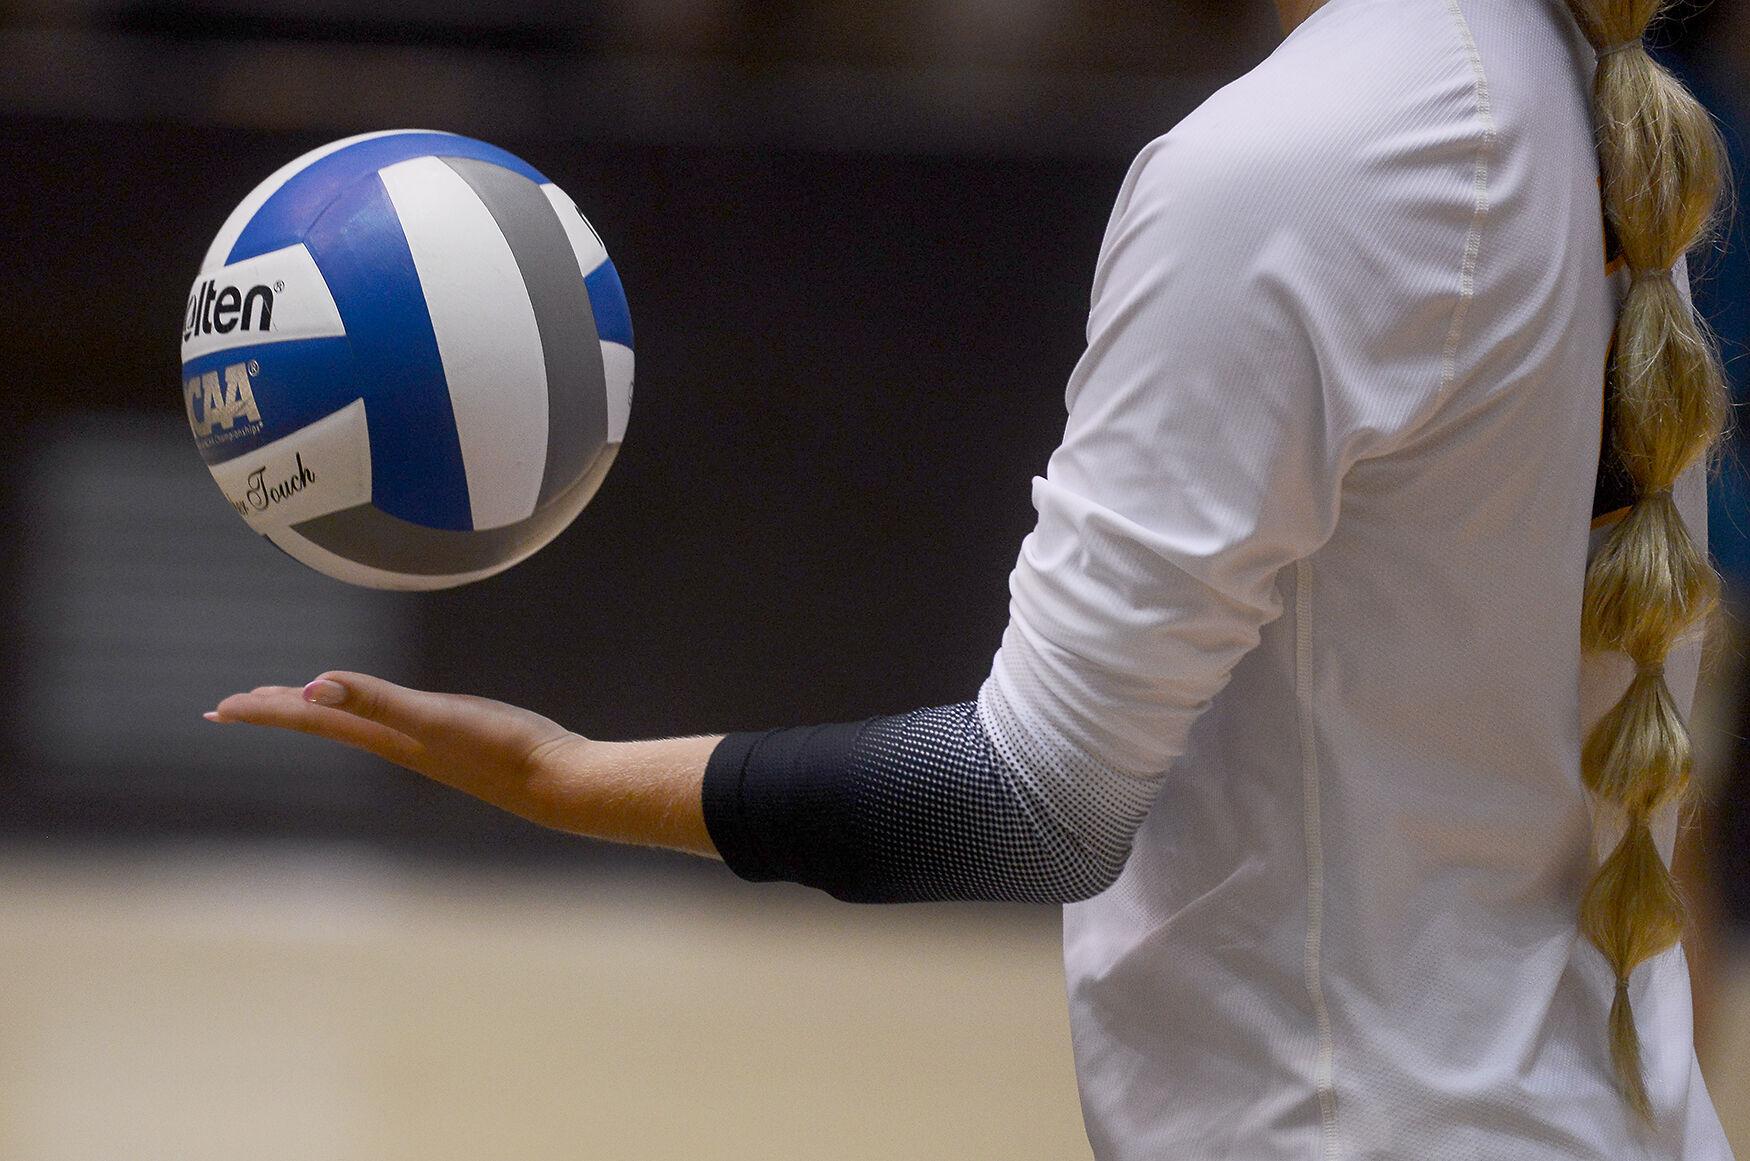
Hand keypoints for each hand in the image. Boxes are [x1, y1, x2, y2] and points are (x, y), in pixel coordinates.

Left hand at [206, 673, 719, 854]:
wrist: (560, 782)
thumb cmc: (504, 747)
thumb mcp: (436, 716)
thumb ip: (376, 700)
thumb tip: (311, 690)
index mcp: (387, 736)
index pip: (311, 719)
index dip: (265, 711)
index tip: (220, 708)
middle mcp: (398, 744)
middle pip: (324, 724)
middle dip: (276, 713)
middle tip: (231, 708)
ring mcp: (426, 745)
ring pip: (354, 726)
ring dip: (317, 715)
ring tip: (295, 706)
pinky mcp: (455, 741)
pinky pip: (391, 725)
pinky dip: (367, 715)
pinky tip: (382, 715)